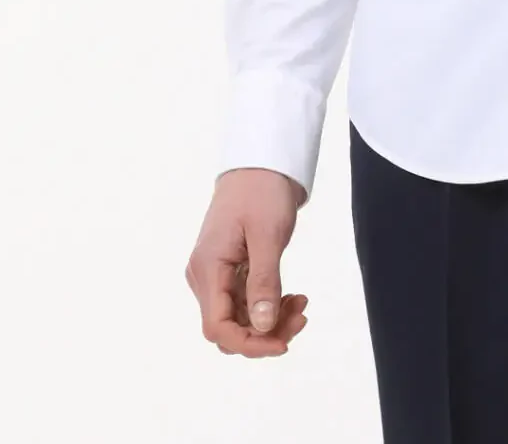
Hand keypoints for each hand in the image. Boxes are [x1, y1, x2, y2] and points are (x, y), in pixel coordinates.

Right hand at [185, 168, 309, 357]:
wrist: (261, 164)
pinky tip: (292, 298)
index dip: (249, 344)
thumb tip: (262, 327)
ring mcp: (216, 276)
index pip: (218, 327)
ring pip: (239, 319)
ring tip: (302, 303)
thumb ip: (264, 281)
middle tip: (302, 315)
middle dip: (265, 333)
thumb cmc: (262, 191)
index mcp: (208, 269)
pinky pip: (245, 303)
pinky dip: (268, 306)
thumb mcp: (268, 235)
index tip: (284, 344)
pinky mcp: (229, 272)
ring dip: (270, 321)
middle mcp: (205, 277)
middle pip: (229, 328)